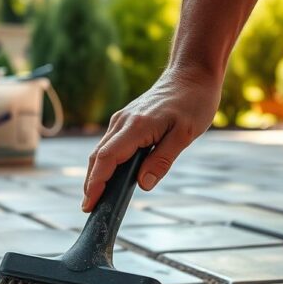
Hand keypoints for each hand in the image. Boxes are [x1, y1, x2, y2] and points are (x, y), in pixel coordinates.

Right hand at [82, 66, 220, 211]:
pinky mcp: (125, 120)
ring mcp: (122, 120)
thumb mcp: (185, 134)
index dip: (96, 183)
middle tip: (89, 209)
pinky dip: (105, 163)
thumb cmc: (193, 102)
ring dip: (96, 174)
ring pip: (101, 151)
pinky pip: (110, 144)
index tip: (90, 204)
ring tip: (96, 198)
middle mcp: (123, 122)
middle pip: (98, 157)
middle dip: (91, 184)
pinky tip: (109, 176)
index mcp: (136, 126)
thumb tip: (142, 184)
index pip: (107, 158)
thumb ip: (162, 160)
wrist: (192, 73)